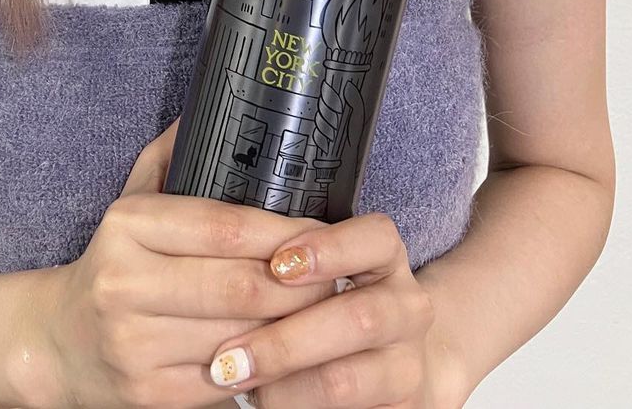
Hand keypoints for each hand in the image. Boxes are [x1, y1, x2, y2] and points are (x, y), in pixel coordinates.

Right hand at [43, 117, 337, 407]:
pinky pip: (227, 382)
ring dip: (293, 329)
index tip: (324, 232)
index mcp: (128, 225)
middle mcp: (126, 283)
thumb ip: (170, 155)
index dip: (284, 232)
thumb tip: (211, 107)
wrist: (58, 342)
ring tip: (326, 312)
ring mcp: (135, 344)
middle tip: (339, 276)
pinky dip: (265, 369)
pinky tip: (288, 353)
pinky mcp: (149, 395)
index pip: (225, 225)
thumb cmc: (113, 263)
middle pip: (240, 286)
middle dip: (302, 285)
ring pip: (241, 337)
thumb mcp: (131, 199)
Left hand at [205, 212, 462, 408]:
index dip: (329, 248)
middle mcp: (408, 308)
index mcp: (386, 259)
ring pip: (345, 380)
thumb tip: (223, 264)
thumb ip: (284, 265)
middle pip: (359, 317)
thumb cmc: (328, 308)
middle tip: (228, 357)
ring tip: (239, 386)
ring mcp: (407, 365)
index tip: (278, 264)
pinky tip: (265, 403)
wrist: (382, 366)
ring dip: (283, 387)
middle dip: (285, 340)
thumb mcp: (316, 274)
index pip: (376, 238)